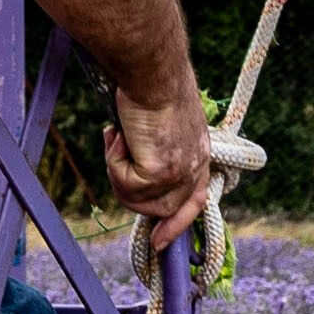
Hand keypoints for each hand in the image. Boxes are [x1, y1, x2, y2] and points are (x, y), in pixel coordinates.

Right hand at [105, 73, 218, 250]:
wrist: (151, 70)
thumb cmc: (152, 82)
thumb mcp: (162, 119)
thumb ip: (157, 144)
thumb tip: (135, 157)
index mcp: (199, 153)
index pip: (193, 200)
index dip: (176, 224)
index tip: (159, 243)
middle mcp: (194, 167)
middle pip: (161, 208)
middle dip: (130, 192)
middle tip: (115, 154)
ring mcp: (179, 173)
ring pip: (137, 199)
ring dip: (118, 172)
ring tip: (117, 138)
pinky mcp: (160, 173)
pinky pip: (125, 185)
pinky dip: (114, 162)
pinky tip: (119, 134)